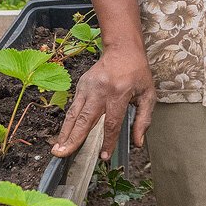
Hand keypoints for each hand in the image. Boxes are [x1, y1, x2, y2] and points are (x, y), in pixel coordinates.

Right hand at [51, 46, 156, 160]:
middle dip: (73, 139)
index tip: (103, 156)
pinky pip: (73, 107)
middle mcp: (100, 90)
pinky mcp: (80, 85)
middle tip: (62, 154)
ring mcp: (88, 87)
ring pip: (74, 114)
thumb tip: (137, 143)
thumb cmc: (137, 73)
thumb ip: (144, 119)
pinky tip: (63, 136)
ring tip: (57, 149)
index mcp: (119, 93)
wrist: (122, 49)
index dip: (107, 141)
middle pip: (85, 119)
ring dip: (65, 133)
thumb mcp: (148, 95)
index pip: (111, 122)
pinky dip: (68, 122)